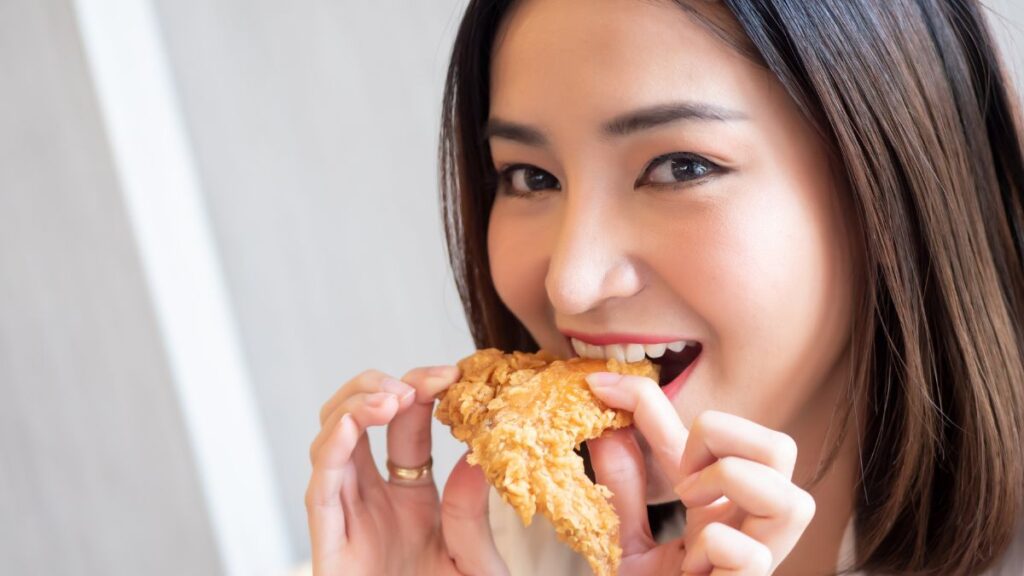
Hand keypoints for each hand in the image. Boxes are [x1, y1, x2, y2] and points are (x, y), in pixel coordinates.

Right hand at [305, 366, 508, 575]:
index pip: (407, 424)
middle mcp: (373, 499)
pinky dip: (330, 449)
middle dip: (382, 386)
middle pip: (359, 420)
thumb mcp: (477, 563)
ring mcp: (348, 518)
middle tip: (423, 380)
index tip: (454, 373)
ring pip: (331, 442)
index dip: (422, 389)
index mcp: (411, 497)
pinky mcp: (328, 544)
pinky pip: (319, 488)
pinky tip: (354, 425)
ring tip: (394, 396)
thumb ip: (473, 513)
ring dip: (355, 406)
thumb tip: (474, 452)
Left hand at [586, 373, 815, 574]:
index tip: (597, 384)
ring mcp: (756, 566)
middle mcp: (749, 532)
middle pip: (782, 449)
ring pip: (793, 495)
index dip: (648, 399)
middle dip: (727, 439)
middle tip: (681, 474)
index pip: (703, 433)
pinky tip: (691, 566)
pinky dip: (714, 547)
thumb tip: (607, 427)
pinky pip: (750, 553)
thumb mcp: (623, 542)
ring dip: (731, 489)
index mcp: (721, 510)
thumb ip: (624, 489)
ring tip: (690, 514)